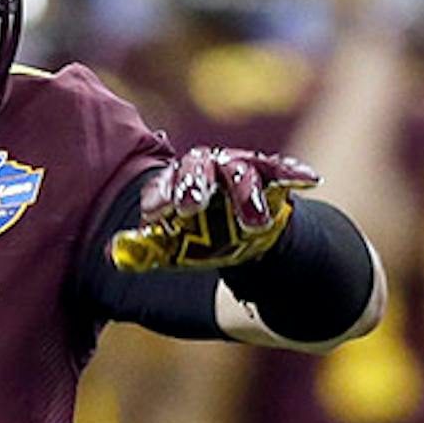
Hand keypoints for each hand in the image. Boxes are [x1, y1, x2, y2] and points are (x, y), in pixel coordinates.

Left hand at [110, 146, 317, 272]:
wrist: (238, 236)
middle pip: (199, 166)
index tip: (160, 212)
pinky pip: (283, 171)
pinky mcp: (271, 179)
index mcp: (176, 182)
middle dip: (195, 184)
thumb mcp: (170, 247)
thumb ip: (144, 251)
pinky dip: (294, 173)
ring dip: (246, 194)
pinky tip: (310, 179)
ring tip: (253, 222)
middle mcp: (206, 169)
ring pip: (241, 171)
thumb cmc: (197, 237)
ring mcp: (239, 170)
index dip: (161, 195)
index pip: (164, 182)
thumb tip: (112, 256)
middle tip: (192, 206)